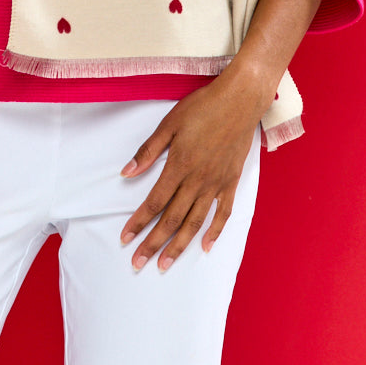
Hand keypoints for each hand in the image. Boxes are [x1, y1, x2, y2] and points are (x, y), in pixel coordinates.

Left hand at [118, 72, 264, 267]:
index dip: (138, 222)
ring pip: (195, 223)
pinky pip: (223, 213)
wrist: (240, 100)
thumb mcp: (169, 124)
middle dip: (153, 243)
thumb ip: (148, 151)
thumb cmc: (202, 107)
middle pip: (172, 220)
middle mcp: (198, 181)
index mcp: (179, 166)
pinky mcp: (231, 182)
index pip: (154, 202)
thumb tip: (126, 173)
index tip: (125, 239)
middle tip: (138, 263)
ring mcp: (217, 184)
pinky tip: (205, 247)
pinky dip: (214, 232)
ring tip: (165, 264)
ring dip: (179, 246)